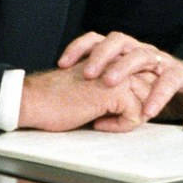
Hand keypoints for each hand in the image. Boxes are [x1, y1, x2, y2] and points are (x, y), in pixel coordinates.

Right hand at [18, 60, 154, 131]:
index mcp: (108, 56)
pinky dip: (121, 126)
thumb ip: (108, 85)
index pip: (141, 74)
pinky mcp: (115, 90)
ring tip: (104, 121)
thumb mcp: (88, 86)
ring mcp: (117, 73)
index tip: (115, 110)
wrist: (34, 100)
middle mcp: (115, 60)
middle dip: (139, 106)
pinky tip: (98, 123)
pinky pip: (136, 114)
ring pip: (146, 100)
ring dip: (130, 116)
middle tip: (112, 118)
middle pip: (149, 86)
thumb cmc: (54, 97)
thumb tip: (130, 101)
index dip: (136, 94)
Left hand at [57, 31, 182, 120]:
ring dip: (123, 68)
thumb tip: (72, 107)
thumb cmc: (150, 88)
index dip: (78, 47)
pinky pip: (168, 80)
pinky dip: (157, 95)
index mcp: (123, 51)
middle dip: (100, 55)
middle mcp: (139, 50)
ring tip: (109, 83)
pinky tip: (146, 110)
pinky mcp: (180, 75)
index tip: (61, 63)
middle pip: (117, 41)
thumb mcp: (123, 88)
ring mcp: (160, 60)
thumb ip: (101, 92)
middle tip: (86, 73)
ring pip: (141, 54)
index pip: (97, 39)